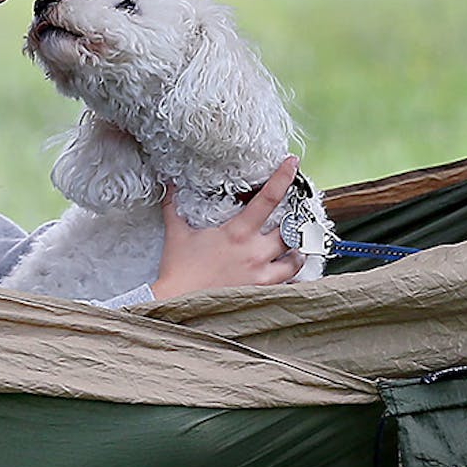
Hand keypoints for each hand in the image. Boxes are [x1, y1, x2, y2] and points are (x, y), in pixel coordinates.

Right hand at [150, 155, 306, 298]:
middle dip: (295, 223)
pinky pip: (286, 286)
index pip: (267, 198)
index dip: (283, 178)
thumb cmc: (178, 269)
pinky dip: (291, 280)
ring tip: (295, 249)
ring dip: (297, 253)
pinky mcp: (259, 293)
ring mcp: (260, 276)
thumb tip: (169, 183)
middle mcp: (255, 252)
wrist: (176, 303)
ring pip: (295, 261)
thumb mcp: (177, 233)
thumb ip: (174, 205)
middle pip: (290, 231)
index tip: (292, 163)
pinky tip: (290, 277)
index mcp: (238, 232)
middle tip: (296, 218)